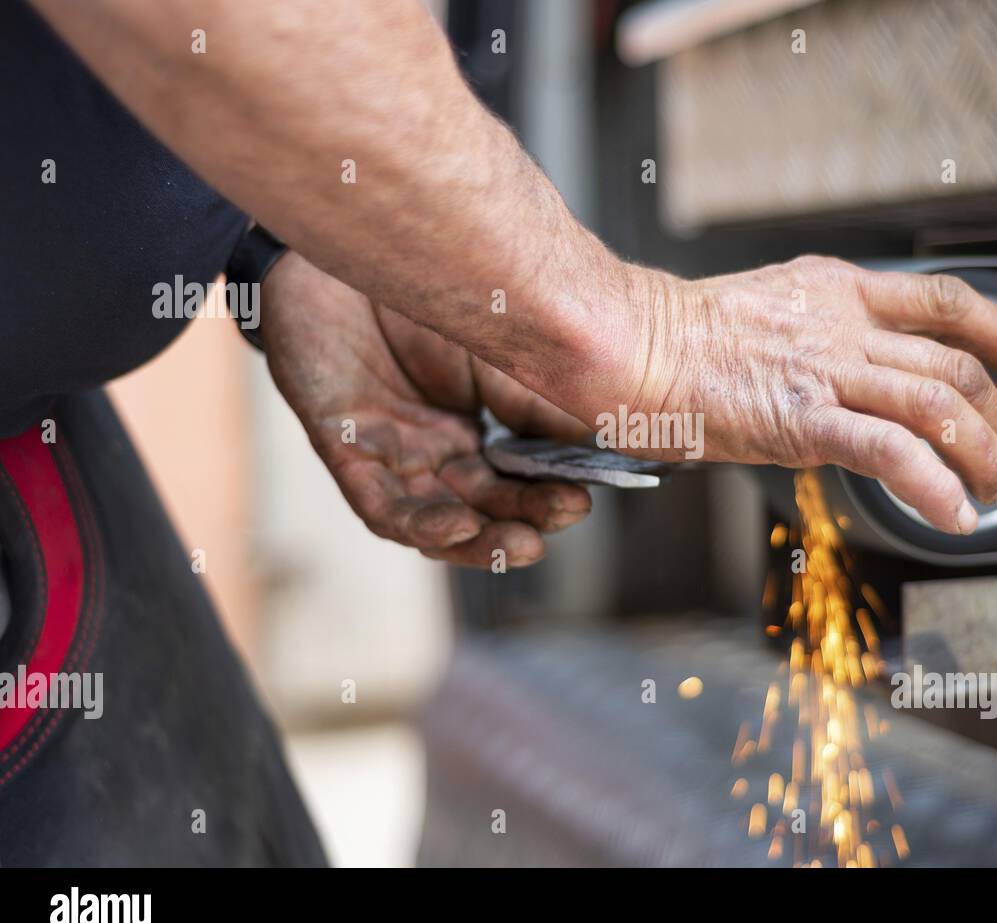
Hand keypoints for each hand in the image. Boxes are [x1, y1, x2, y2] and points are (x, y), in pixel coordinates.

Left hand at [259, 253, 590, 567]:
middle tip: (564, 516)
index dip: (549, 496)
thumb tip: (596, 446)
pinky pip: (383, 506)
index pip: (516, 481)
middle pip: (483, 506)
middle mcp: (432, 451)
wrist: (342, 243)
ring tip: (523, 545)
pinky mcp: (344, 449)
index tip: (584, 498)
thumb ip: (536, 403)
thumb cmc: (416, 292)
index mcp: (471, 431)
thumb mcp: (497, 352)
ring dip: (480, 541)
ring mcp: (390, 454)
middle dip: (525, 521)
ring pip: (436, 521)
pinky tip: (460, 526)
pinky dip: (423, 525)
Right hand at [608, 257, 996, 534]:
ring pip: (937, 405)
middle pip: (954, 365)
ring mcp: (827, 372)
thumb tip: (846, 366)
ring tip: (990, 489)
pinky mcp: (804, 420)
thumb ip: (817, 330)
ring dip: (979, 454)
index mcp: (837, 290)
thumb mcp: (766, 307)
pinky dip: (933, 486)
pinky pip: (892, 453)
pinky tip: (951, 513)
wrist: (633, 344)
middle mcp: (844, 327)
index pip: (945, 301)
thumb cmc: (679, 337)